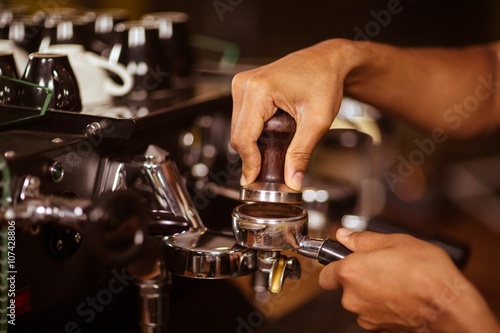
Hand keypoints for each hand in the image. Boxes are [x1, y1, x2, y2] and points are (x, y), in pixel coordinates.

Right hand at [231, 39, 355, 189]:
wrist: (330, 60)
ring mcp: (243, 84)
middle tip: (272, 171)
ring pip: (238, 128)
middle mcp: (245, 84)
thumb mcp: (317, 122)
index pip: (243, 137)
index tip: (255, 180)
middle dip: (253, 155)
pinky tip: (273, 133)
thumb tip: (292, 180)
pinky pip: (242, 118)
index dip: (249, 163)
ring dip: (253, 143)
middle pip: (238, 135)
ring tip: (277, 147)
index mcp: (258, 90)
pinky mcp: (245, 87)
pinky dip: (254, 132)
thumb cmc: (325, 80)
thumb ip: (301, 153)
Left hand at [319, 228, 499, 332]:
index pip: (325, 273)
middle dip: (358, 278)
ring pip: (360, 301)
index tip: (344, 261)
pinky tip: (401, 296)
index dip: (335, 266)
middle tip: (381, 266)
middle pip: (345, 287)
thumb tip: (345, 235)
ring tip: (396, 281)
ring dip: (371, 292)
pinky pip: (374, 313)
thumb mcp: (395, 242)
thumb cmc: (426, 273)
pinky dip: (383, 306)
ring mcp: (366, 316)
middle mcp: (352, 298)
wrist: (448, 306)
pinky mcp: (380, 329)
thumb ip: (363, 239)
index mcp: (350, 272)